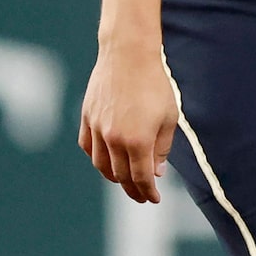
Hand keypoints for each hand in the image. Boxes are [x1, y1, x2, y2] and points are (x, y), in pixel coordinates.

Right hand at [80, 45, 178, 203]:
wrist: (128, 56)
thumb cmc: (155, 85)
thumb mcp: (168, 118)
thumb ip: (161, 149)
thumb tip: (155, 173)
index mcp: (138, 141)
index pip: (141, 178)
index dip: (148, 192)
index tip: (154, 199)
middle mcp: (114, 139)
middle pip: (120, 176)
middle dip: (132, 189)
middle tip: (142, 195)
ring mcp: (97, 128)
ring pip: (101, 165)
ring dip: (114, 177)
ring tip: (125, 181)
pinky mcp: (86, 117)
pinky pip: (88, 146)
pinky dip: (97, 158)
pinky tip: (106, 161)